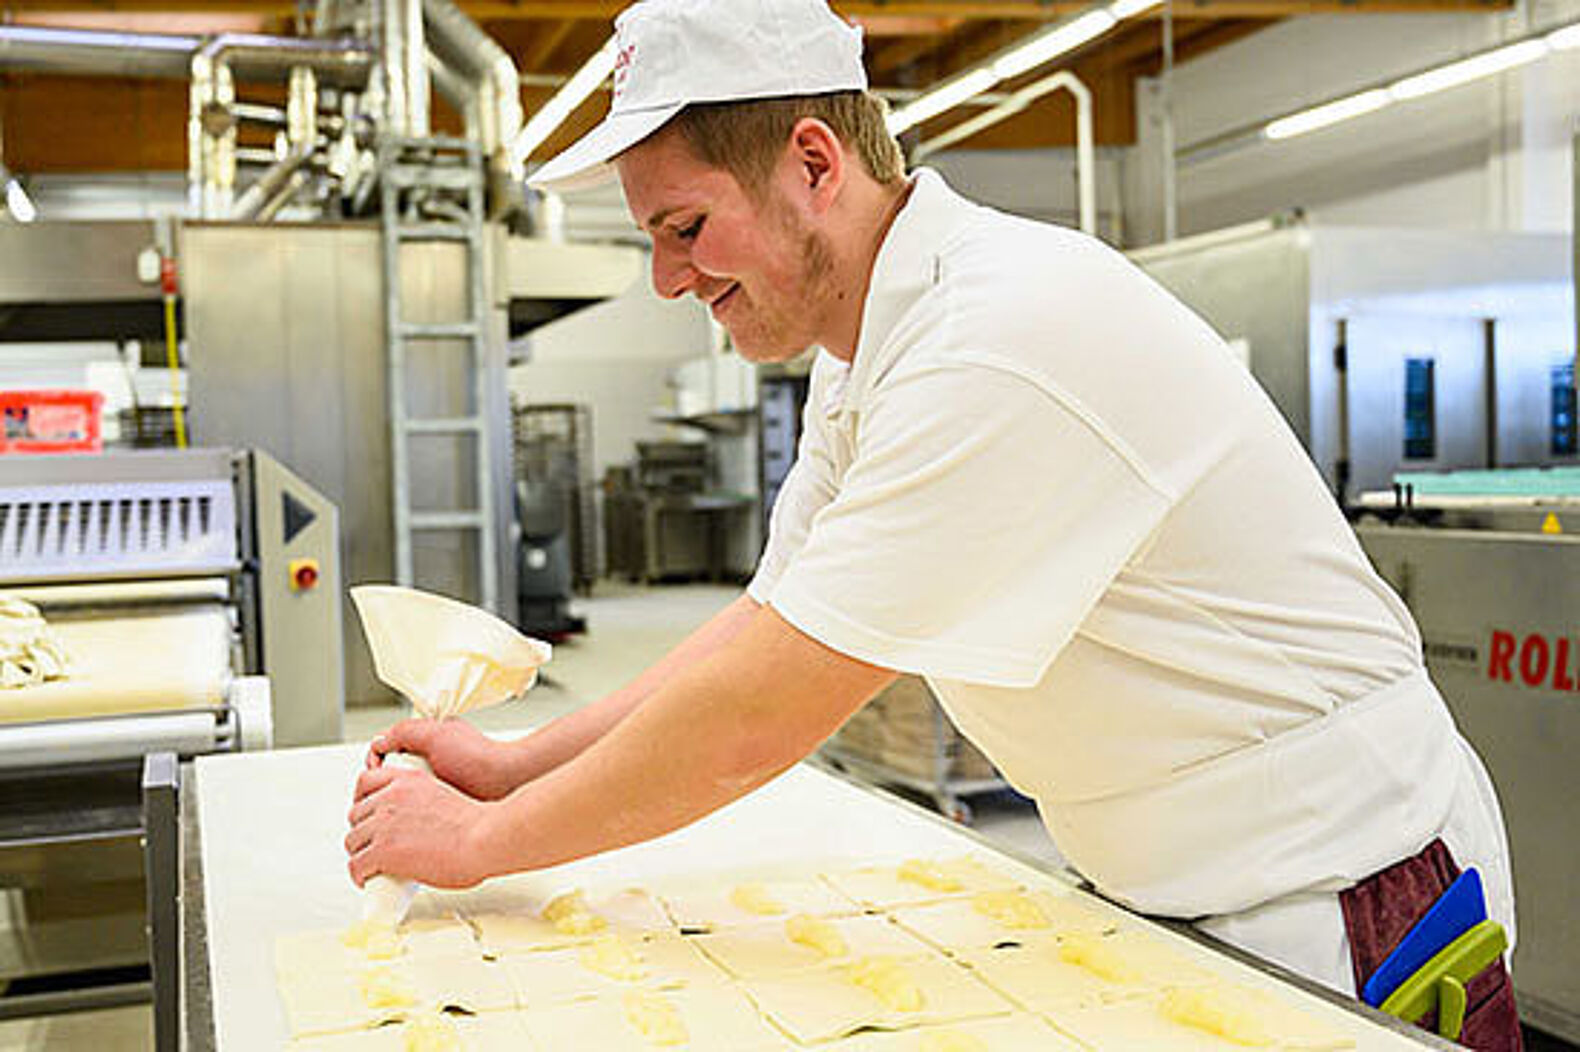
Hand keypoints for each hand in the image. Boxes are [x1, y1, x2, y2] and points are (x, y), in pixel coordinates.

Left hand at [345, 764, 500, 888]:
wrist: (485, 839)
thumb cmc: (476, 824)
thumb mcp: (441, 795)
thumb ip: (420, 803)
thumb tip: (413, 823)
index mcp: (407, 781)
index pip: (365, 781)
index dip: (362, 800)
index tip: (366, 814)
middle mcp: (391, 798)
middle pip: (355, 815)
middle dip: (363, 831)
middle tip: (373, 845)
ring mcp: (384, 824)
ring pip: (352, 841)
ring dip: (360, 854)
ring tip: (371, 865)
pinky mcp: (383, 851)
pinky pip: (356, 866)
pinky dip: (359, 875)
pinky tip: (367, 879)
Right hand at [364, 718, 519, 799]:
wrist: (504, 781)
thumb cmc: (477, 755)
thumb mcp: (435, 733)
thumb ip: (403, 731)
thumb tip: (378, 742)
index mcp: (424, 739)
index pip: (384, 749)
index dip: (375, 760)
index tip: (374, 772)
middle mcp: (427, 759)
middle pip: (389, 771)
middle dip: (383, 782)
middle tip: (384, 793)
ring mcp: (433, 781)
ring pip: (399, 791)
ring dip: (395, 798)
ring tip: (397, 805)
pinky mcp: (439, 801)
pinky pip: (415, 805)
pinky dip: (410, 809)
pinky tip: (412, 814)